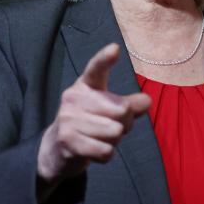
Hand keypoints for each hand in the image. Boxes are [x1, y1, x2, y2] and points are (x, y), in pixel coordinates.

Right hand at [36, 43, 150, 183]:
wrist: (56, 149)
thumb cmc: (90, 121)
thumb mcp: (109, 108)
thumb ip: (130, 103)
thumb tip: (146, 101)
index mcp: (86, 85)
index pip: (96, 69)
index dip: (105, 59)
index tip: (115, 48)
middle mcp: (74, 98)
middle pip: (122, 110)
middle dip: (125, 123)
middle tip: (111, 126)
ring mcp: (69, 119)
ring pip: (116, 132)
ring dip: (115, 141)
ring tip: (100, 138)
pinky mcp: (68, 141)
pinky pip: (106, 150)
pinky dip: (106, 154)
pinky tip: (94, 149)